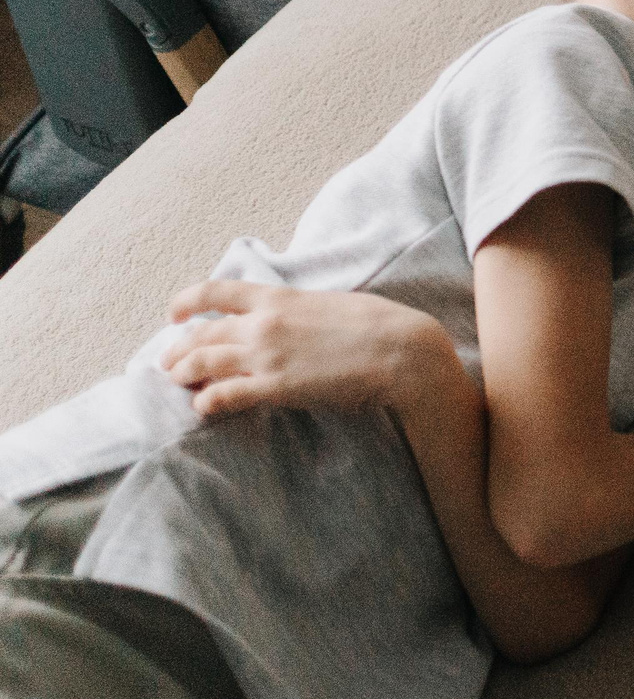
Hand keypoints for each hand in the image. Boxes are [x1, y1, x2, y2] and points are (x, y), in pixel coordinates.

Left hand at [161, 280, 445, 418]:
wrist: (399, 351)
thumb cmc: (378, 323)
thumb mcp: (329, 302)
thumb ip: (298, 308)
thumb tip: (289, 317)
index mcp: (279, 296)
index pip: (216, 292)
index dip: (187, 302)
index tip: (174, 314)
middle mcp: (263, 323)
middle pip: (202, 334)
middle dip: (178, 349)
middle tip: (169, 363)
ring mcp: (266, 356)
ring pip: (202, 363)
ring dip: (184, 374)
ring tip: (178, 383)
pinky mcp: (274, 387)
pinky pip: (223, 395)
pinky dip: (207, 401)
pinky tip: (204, 407)